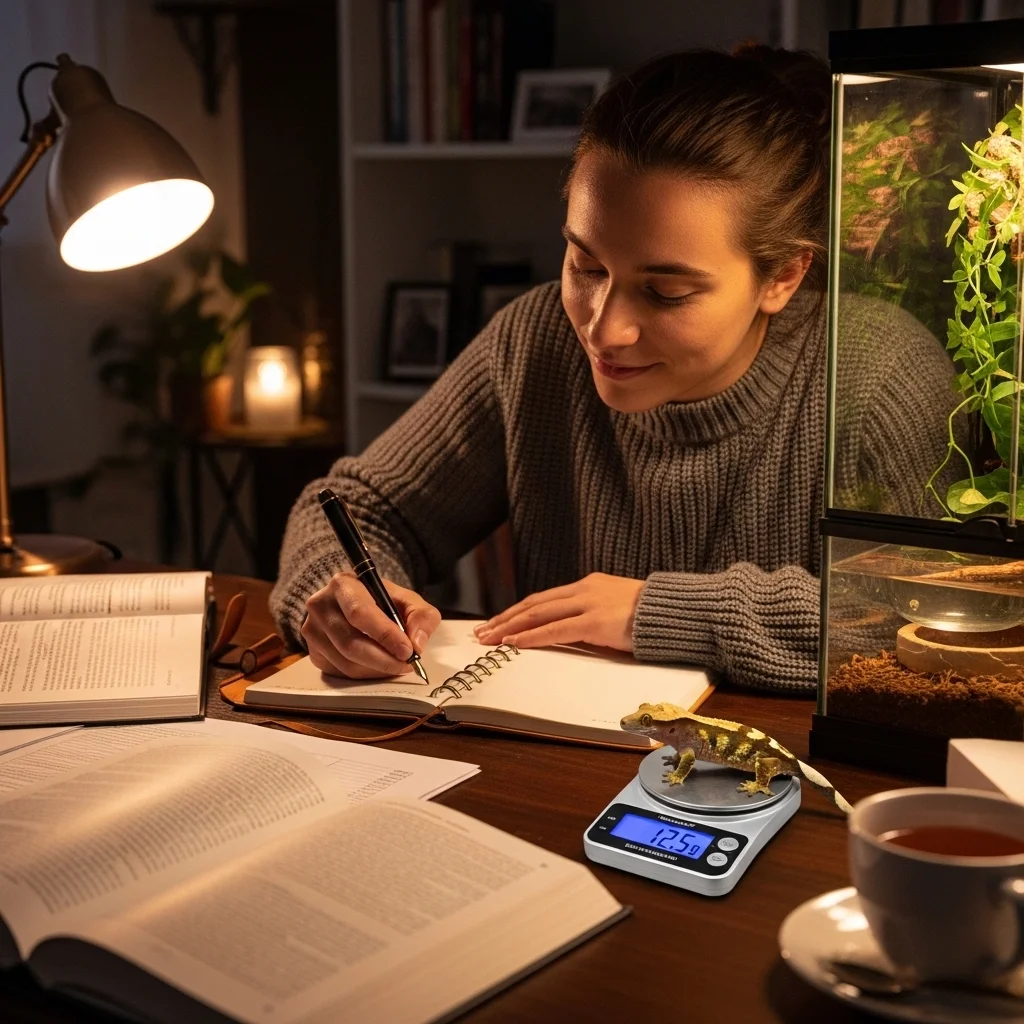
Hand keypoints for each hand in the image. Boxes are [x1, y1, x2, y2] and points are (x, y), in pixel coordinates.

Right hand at [302, 572, 440, 678]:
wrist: (356, 604)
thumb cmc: (383, 601)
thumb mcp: (408, 600)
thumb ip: (421, 617)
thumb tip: (417, 644)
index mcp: (343, 584)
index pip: (360, 613)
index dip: (385, 635)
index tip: (407, 650)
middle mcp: (320, 605)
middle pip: (350, 643)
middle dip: (383, 659)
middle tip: (406, 664)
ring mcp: (312, 630)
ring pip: (346, 662)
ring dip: (376, 670)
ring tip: (396, 665)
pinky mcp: (313, 652)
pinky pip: (340, 672)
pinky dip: (365, 675)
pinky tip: (378, 666)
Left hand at [473, 572, 643, 651]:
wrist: (676, 611)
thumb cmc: (652, 615)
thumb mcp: (617, 609)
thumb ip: (594, 616)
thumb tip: (574, 631)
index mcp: (588, 585)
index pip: (544, 598)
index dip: (518, 610)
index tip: (499, 622)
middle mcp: (583, 590)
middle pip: (534, 603)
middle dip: (505, 618)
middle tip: (483, 632)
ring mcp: (588, 604)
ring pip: (538, 614)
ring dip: (510, 628)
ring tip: (490, 639)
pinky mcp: (595, 622)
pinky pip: (555, 630)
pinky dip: (531, 636)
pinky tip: (515, 643)